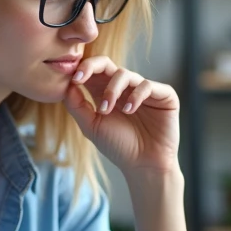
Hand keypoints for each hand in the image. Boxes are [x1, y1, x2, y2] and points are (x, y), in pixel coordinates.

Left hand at [63, 56, 179, 176]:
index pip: (93, 70)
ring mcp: (144, 90)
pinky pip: (147, 85)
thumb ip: (77, 105)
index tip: (72, 79)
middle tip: (79, 79)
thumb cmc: (118, 147)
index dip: (81, 69)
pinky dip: (135, 95)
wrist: (144, 166)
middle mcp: (125, 88)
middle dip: (91, 68)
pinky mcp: (164, 95)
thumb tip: (66, 83)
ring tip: (107, 110)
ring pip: (125, 74)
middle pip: (107, 64)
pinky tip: (129, 111)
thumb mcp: (91, 126)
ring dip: (112, 90)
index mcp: (106, 93)